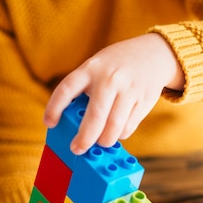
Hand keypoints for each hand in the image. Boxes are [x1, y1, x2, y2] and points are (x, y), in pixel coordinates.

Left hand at [44, 33, 184, 154]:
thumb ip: (84, 89)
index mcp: (91, 68)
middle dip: (84, 138)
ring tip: (99, 142)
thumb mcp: (96, 67)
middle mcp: (110, 78)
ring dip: (104, 140)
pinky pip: (128, 126)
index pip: (67, 89)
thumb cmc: (116, 66)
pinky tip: (117, 130)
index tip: (49, 123)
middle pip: (95, 116)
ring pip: (114, 126)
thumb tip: (73, 124)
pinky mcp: (144, 100)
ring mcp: (129, 89)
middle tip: (77, 148)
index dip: (54, 108)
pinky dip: (120, 134)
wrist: (153, 53)